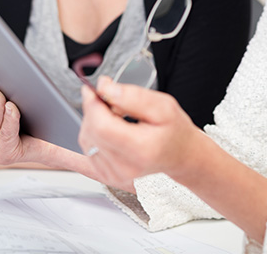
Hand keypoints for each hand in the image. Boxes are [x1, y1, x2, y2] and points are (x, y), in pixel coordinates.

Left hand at [78, 76, 199, 187]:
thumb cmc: (174, 131)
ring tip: (114, 115)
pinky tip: (108, 129)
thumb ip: (133, 96)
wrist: (181, 155)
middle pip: (91, 132)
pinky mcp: (107, 177)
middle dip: (93, 110)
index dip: (93, 105)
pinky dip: (92, 135)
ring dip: (93, 121)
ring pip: (86, 140)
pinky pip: (87, 152)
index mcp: (141, 149)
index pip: (102, 127)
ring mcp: (115, 175)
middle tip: (108, 99)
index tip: (93, 90)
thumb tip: (105, 88)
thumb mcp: (163, 106)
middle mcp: (126, 167)